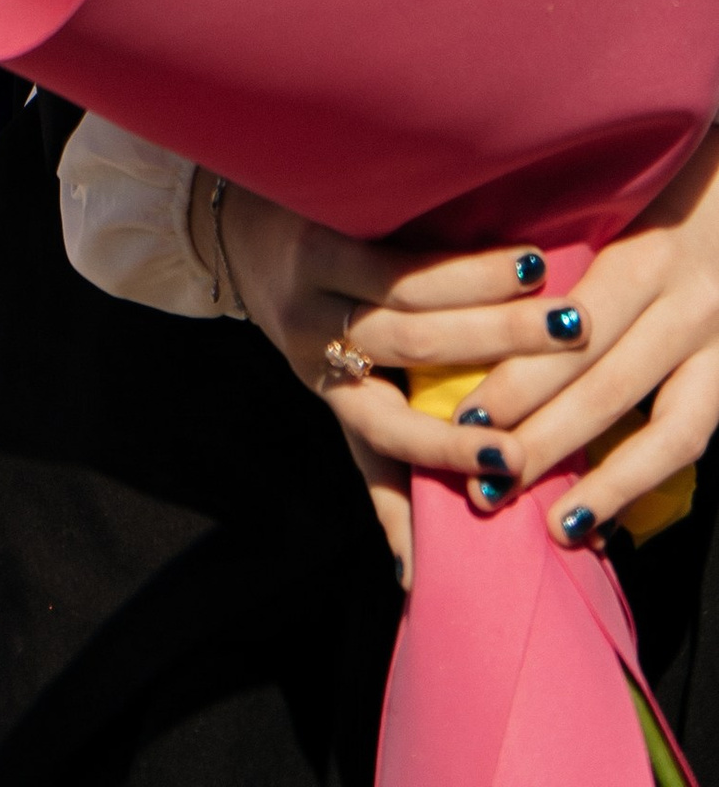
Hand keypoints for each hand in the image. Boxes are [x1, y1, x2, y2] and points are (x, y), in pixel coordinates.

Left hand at [196, 176, 568, 581]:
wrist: (237, 233)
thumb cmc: (314, 326)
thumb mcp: (342, 398)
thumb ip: (384, 469)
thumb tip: (415, 577)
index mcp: (330, 392)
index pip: (386, 437)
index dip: (445, 455)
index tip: (510, 467)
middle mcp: (316, 341)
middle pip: (412, 353)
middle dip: (497, 356)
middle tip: (572, 357)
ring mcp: (313, 282)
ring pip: (408, 301)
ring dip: (491, 305)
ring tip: (560, 308)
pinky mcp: (317, 231)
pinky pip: (395, 251)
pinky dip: (460, 262)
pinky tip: (518, 261)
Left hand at [441, 129, 718, 547]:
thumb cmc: (662, 190)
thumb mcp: (616, 196)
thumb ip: (559, 240)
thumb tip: (477, 295)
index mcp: (644, 253)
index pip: (574, 332)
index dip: (519, 380)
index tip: (463, 419)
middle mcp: (687, 298)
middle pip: (605, 381)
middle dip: (542, 438)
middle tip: (484, 484)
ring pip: (661, 425)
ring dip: (604, 481)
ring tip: (552, 523)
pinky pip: (693, 436)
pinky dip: (647, 480)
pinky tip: (605, 516)